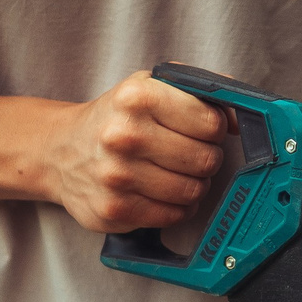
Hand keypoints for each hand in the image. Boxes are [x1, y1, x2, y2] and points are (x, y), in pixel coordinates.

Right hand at [42, 71, 227, 233]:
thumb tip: (241, 115)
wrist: (60, 151)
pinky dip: (178, 207)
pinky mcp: (115, 209)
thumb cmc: (115, 117)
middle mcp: (124, 136)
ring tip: (176, 173)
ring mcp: (117, 176)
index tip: (204, 130)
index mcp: (138, 97)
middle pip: (206, 159)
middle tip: (191, 154)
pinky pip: (174, 215)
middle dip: (206, 158)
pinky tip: (163, 193)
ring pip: (193, 191)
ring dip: (194, 185)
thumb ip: (198, 90)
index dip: (215, 128)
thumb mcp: (150, 86)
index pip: (211, 122)